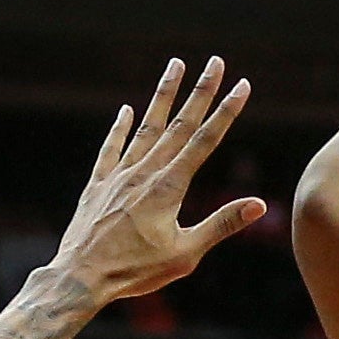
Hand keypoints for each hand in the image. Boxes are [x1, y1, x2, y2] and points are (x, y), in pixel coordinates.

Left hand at [46, 57, 264, 308]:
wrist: (81, 277)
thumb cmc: (135, 272)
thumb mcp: (185, 254)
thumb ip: (221, 224)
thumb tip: (258, 204)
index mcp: (169, 188)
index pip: (204, 141)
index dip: (225, 112)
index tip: (241, 86)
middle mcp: (144, 173)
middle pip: (178, 124)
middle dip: (200, 92)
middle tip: (215, 62)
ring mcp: (118, 175)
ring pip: (145, 127)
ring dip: (163, 95)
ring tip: (175, 65)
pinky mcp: (97, 185)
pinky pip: (111, 149)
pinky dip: (119, 128)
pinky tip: (126, 111)